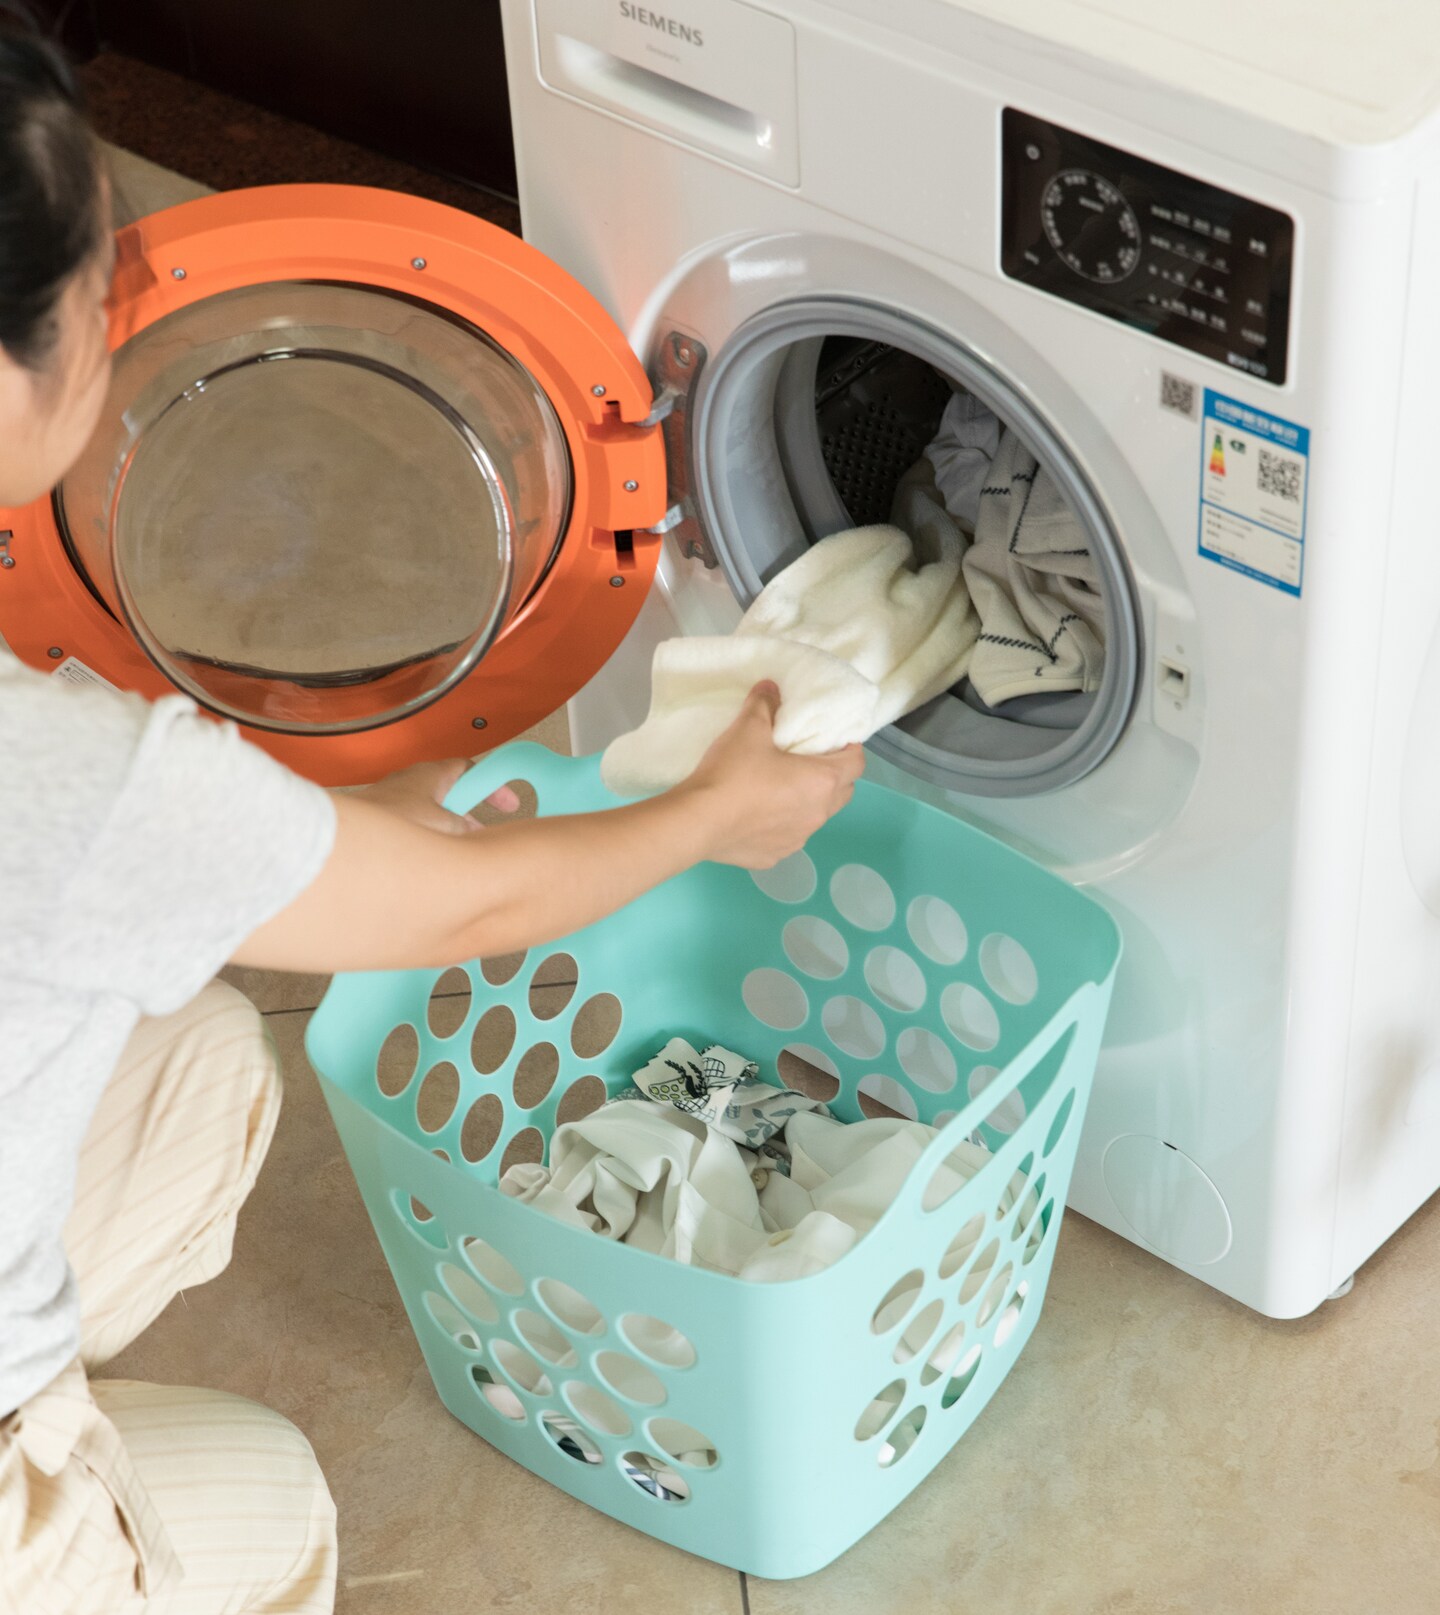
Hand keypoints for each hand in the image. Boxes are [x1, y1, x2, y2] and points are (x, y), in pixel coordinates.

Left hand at [344, 758, 519, 835]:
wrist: (344, 838)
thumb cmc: (388, 823)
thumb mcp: (443, 826)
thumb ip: (464, 828)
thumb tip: (474, 834)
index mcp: (430, 774)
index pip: (469, 768)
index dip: (492, 784)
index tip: (508, 801)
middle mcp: (411, 782)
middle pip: (452, 791)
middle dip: (470, 810)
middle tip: (486, 827)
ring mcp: (395, 800)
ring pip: (433, 810)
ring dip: (449, 827)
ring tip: (459, 847)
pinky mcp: (383, 820)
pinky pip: (416, 824)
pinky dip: (430, 836)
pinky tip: (432, 855)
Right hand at [676, 681, 863, 867]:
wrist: (696, 822)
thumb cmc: (732, 773)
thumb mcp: (748, 728)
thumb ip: (764, 704)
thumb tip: (770, 688)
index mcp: (821, 781)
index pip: (856, 763)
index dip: (849, 747)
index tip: (833, 738)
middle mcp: (818, 814)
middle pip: (842, 791)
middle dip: (833, 774)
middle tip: (808, 758)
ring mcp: (797, 840)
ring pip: (815, 816)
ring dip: (807, 801)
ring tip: (780, 787)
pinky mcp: (774, 856)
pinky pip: (787, 836)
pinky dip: (781, 824)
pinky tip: (757, 814)